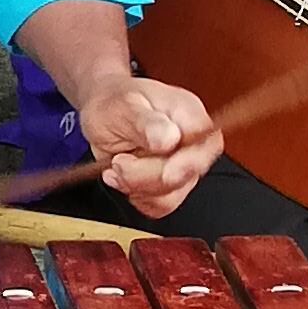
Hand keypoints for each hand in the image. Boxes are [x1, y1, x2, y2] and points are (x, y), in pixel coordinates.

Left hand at [73, 70, 221, 217]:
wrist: (102, 112)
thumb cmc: (115, 102)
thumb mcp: (124, 106)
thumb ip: (147, 122)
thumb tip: (170, 139)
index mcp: (190, 115)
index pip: (206, 146)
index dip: (184, 162)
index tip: (159, 165)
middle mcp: (193, 144)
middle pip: (186, 176)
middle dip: (145, 174)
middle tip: (119, 160)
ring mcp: (183, 168)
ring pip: (170, 196)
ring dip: (134, 186)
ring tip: (116, 165)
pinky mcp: (169, 187)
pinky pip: (158, 206)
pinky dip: (134, 195)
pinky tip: (119, 177)